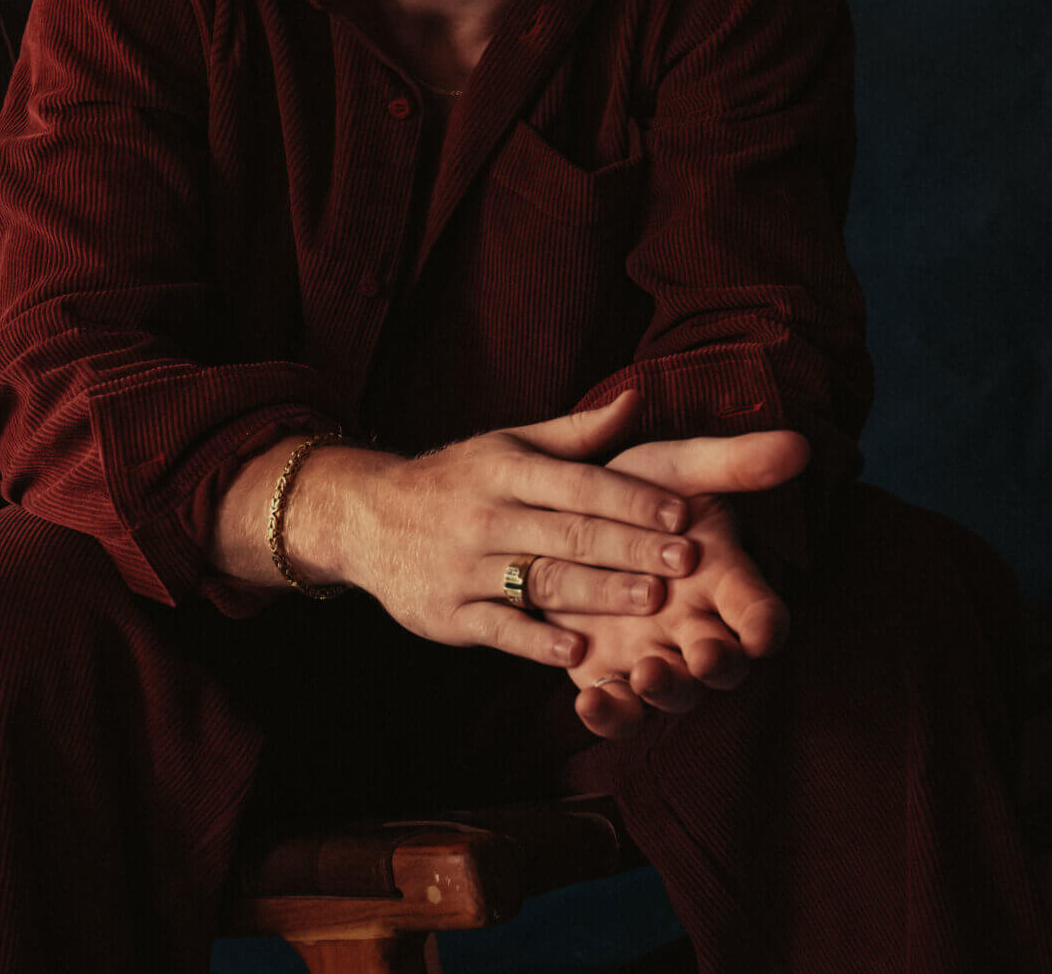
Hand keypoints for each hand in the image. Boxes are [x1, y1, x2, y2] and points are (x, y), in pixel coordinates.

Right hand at [290, 391, 699, 669]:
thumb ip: (576, 433)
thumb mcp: (507, 444)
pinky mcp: (446, 614)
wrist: (365, 518)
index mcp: (506, 470)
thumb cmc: (456, 479)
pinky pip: (498, 629)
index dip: (631, 500)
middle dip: (630, 548)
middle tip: (686, 561)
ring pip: (540, 580)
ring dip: (598, 593)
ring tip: (651, 602)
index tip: (681, 514)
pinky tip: (578, 652)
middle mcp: (485, 515)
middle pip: (569, 534)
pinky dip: (536, 640)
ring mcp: (464, 566)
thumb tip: (639, 398)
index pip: (579, 484)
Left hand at [562, 429, 809, 739]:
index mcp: (723, 582)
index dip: (765, 623)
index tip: (764, 629)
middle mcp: (696, 627)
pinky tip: (588, 702)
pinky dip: (609, 714)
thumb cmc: (636, 490)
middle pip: (723, 664)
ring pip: (672, 692)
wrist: (567, 514)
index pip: (760, 611)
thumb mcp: (680, 469)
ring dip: (666, 690)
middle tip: (706, 656)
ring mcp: (653, 655)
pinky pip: (617, 709)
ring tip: (647, 673)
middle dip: (718, 663)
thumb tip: (799, 444)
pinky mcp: (607, 676)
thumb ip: (734, 463)